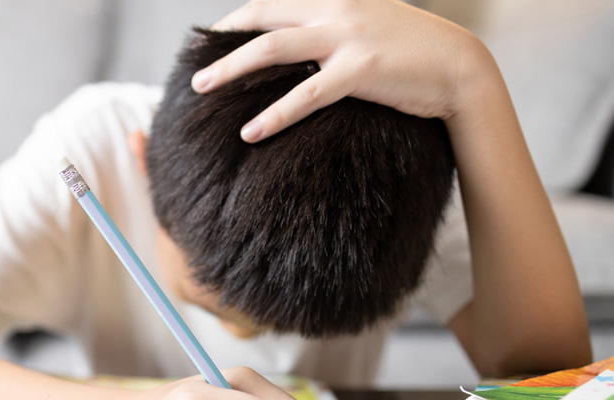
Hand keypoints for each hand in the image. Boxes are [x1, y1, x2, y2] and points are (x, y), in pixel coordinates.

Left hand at [191, 0, 491, 141]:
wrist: (460, 65)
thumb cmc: (410, 52)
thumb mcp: (366, 25)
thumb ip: (330, 29)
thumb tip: (298, 48)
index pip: (270, 4)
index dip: (235, 21)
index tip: (209, 42)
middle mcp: (335, 9)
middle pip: (262, 19)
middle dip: (221, 42)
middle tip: (193, 69)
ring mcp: (348, 36)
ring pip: (273, 48)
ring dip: (232, 69)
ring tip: (201, 89)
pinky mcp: (361, 69)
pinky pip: (307, 95)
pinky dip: (274, 114)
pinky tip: (250, 132)